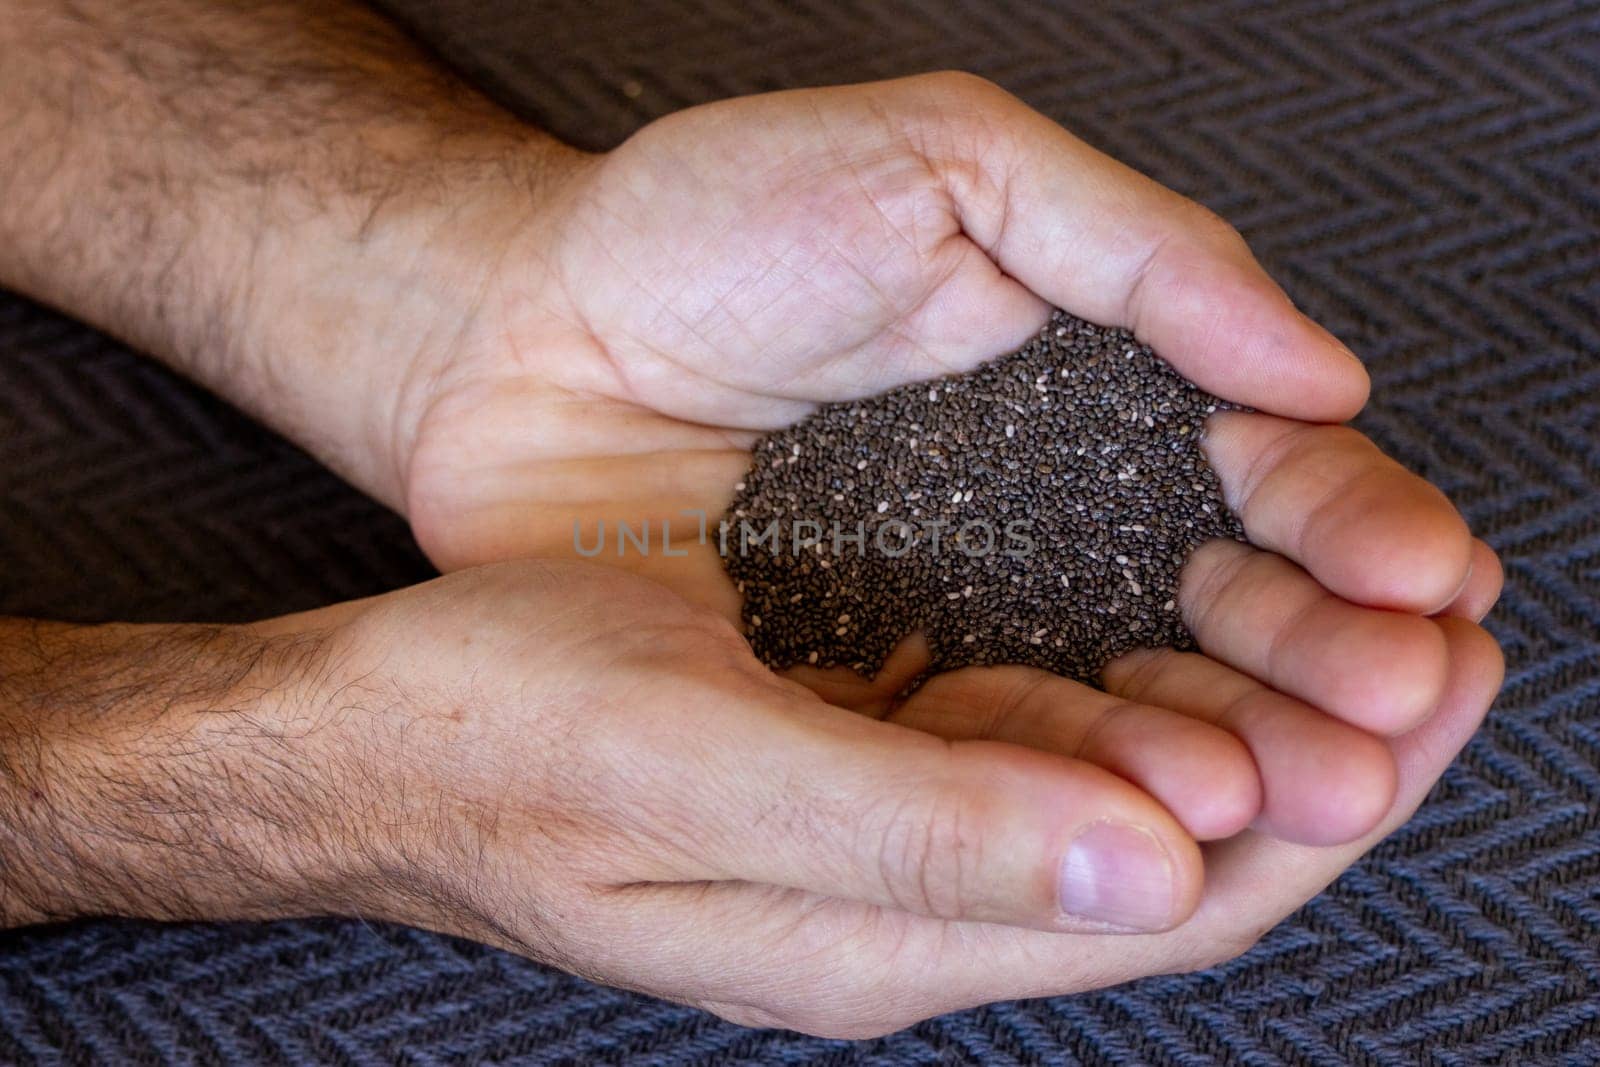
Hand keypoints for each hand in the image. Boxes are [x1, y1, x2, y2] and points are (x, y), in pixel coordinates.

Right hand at [31, 560, 1481, 1036]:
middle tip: (1441, 629)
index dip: (1329, 802)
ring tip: (1354, 616)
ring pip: (1112, 794)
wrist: (361, 735)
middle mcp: (905, 908)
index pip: (1175, 897)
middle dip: (1320, 751)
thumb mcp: (700, 765)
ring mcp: (879, 844)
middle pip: (1170, 852)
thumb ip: (919, 827)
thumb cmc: (499, 739)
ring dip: (1237, 713)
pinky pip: (1030, 745)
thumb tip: (1152, 856)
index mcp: (884, 934)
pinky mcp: (848, 774)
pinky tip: (1177, 622)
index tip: (1442, 679)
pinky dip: (1129, 689)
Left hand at [386, 74, 1503, 845]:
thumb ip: (1138, 252)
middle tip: (1395, 706)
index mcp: (1091, 388)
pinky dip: (1085, 787)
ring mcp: (963, 620)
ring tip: (1321, 779)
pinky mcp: (873, 698)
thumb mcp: (943, 167)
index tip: (1427, 582)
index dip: (1354, 527)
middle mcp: (1046, 519)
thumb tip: (1320, 374)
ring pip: (1131, 701)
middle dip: (1326, 658)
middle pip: (1224, 610)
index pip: (1265, 474)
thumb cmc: (712, 224)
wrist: (519, 333)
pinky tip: (1166, 814)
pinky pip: (996, 757)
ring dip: (1238, 741)